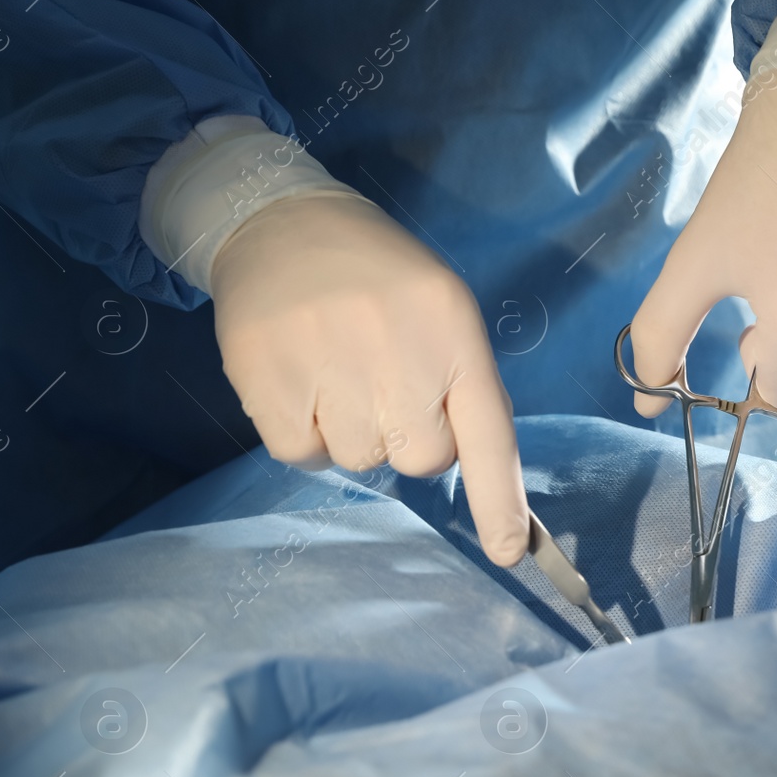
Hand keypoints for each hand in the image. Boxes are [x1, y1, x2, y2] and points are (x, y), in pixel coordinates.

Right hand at [209, 192, 528, 565]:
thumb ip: (463, 387)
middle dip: (408, 437)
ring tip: (337, 369)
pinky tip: (302, 380)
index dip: (499, 500)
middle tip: (383, 382)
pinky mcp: (268, 377)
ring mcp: (330, 363)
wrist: (280, 223)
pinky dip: (303, 432)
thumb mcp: (441, 313)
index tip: (508, 553)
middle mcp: (398, 349)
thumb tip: (477, 470)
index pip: (488, 432)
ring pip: (360, 460)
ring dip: (351, 431)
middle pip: (421, 459)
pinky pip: (302, 454)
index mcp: (452, 330)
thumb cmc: (377, 281)